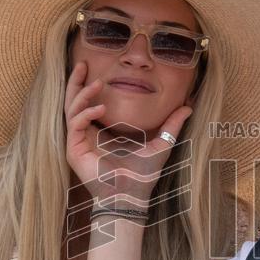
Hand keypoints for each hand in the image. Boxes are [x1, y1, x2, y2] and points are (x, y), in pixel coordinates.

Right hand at [64, 61, 192, 204]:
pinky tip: (100, 109)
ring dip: (82, 94)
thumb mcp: (161, 144)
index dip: (88, 84)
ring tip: (97, 83)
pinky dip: (86, 113)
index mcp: (101, 131)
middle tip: (83, 63)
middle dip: (76, 81)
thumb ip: (172, 125)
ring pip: (71, 109)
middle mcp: (85, 134)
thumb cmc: (142, 175)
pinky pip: (75, 125)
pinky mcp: (74, 150)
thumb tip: (188, 106)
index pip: (88, 102)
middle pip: (73, 101)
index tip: (94, 68)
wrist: (131, 196)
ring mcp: (78, 142)